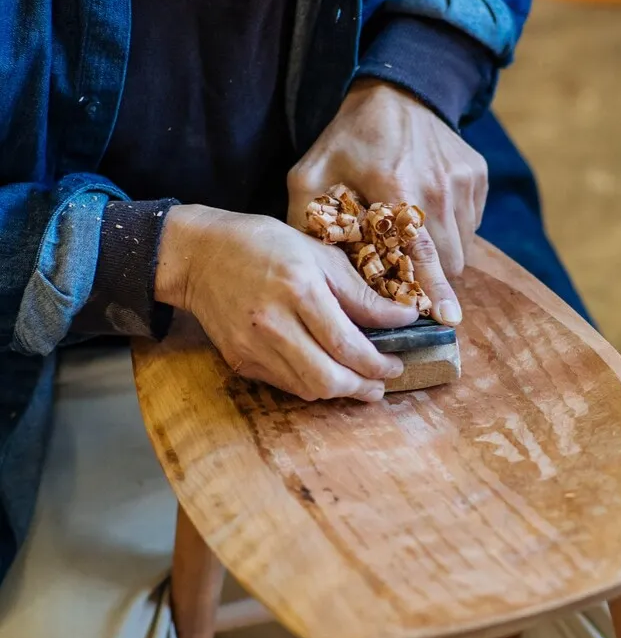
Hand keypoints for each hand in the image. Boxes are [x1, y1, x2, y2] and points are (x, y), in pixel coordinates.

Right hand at [155, 204, 417, 401]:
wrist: (200, 255)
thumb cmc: (265, 245)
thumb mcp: (319, 254)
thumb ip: (361, 292)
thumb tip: (402, 318)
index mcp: (300, 291)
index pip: (347, 345)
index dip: (378, 363)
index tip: (397, 363)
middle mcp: (274, 324)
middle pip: (328, 379)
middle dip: (364, 387)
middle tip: (383, 381)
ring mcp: (253, 347)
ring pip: (308, 389)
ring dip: (341, 391)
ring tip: (360, 381)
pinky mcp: (240, 361)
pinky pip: (285, 385)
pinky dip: (312, 384)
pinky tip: (326, 372)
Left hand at [287, 79, 488, 323]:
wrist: (398, 91)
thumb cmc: (350, 139)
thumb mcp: (312, 174)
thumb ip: (308, 222)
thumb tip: (313, 272)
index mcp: (398, 189)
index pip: (423, 256)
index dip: (434, 292)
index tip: (446, 318)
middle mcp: (439, 188)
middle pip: (449, 262)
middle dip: (433, 279)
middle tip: (412, 278)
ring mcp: (464, 181)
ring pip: (464, 247)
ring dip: (442, 256)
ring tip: (415, 238)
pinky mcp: (478, 176)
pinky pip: (472, 224)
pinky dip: (453, 231)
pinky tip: (429, 212)